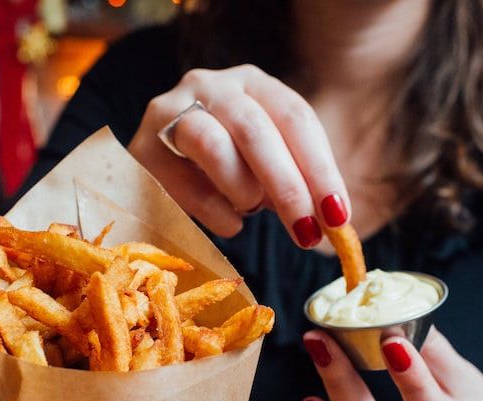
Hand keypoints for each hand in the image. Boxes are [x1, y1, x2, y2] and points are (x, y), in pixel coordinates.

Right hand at [128, 65, 350, 246]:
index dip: (321, 169)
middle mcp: (211, 86)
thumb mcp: (272, 167)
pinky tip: (228, 222)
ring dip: (242, 189)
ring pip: (211, 144)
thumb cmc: (231, 169)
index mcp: (254, 84)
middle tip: (307, 233)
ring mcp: (171, 111)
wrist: (162, 169)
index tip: (339, 216)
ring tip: (250, 210)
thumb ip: (302, 186)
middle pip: (255, 130)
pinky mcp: (143, 148)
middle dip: (288, 187)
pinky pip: (179, 180)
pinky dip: (212, 210)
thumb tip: (335, 222)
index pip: (295, 118)